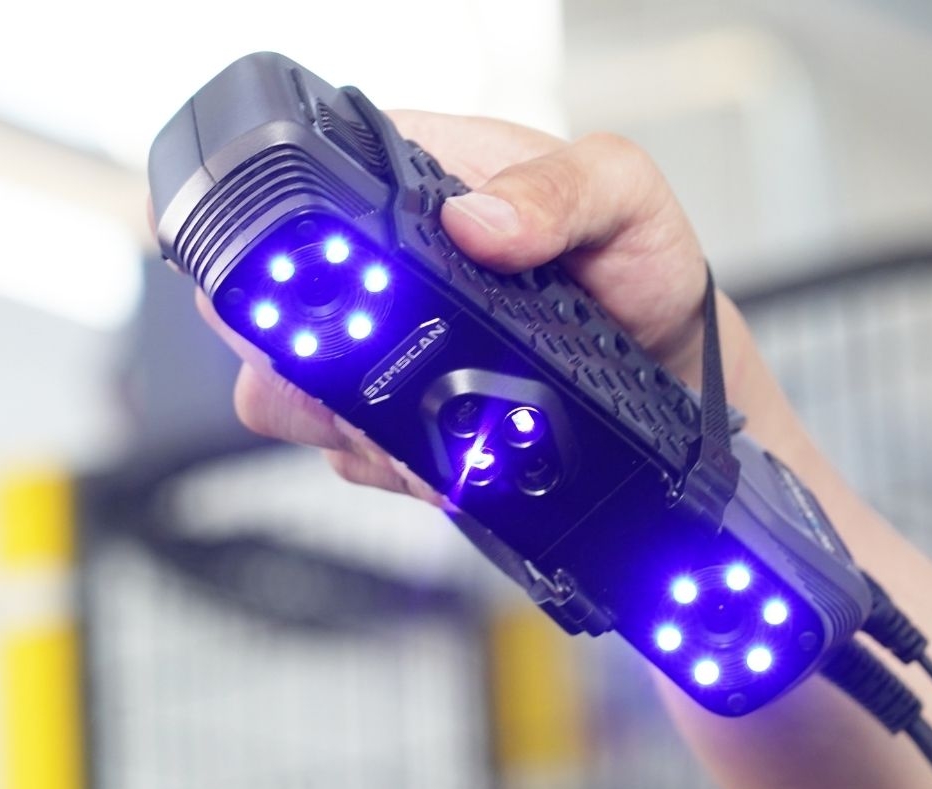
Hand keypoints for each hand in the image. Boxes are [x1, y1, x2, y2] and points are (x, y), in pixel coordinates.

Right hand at [190, 110, 713, 501]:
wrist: (671, 367)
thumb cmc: (640, 261)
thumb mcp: (622, 195)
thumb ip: (559, 191)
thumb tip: (476, 218)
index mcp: (411, 181)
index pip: (297, 209)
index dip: (285, 265)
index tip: (333, 311)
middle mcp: (380, 267)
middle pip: (260, 320)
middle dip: (305, 369)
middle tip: (386, 386)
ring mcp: (381, 350)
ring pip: (291, 401)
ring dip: (346, 428)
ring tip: (431, 430)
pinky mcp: (401, 420)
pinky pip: (352, 454)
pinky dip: (390, 465)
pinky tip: (445, 455)